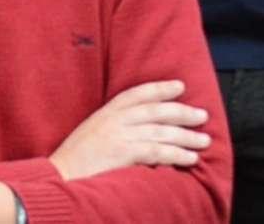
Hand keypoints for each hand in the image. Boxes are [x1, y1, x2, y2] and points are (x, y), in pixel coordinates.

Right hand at [49, 79, 210, 179]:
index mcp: (104, 114)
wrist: (60, 176)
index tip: (179, 86)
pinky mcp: (124, 153)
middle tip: (202, 115)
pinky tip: (190, 158)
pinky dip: (176, 154)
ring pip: (160, 131)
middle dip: (181, 112)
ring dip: (186, 136)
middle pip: (155, 111)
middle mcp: (113, 121)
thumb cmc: (75, 160)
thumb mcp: (91, 134)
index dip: (159, 89)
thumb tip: (140, 128)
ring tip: (204, 140)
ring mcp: (119, 136)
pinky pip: (157, 151)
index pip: (136, 94)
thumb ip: (112, 127)